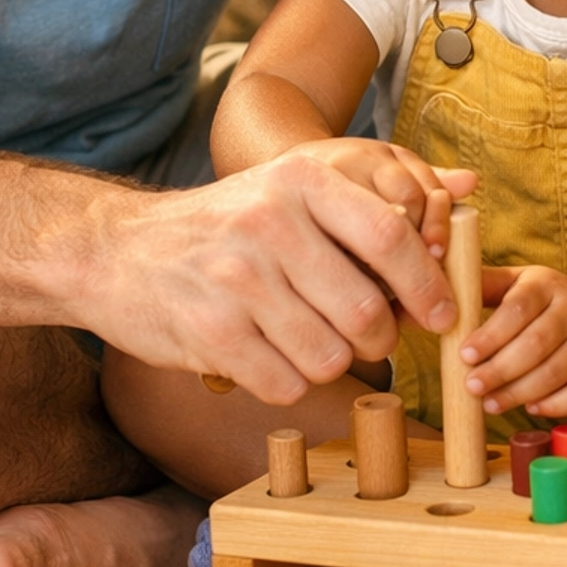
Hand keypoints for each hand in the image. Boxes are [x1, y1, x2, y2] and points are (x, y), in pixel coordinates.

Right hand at [72, 148, 475, 404]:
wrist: (116, 250)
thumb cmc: (225, 229)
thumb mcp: (287, 194)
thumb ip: (362, 217)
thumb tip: (450, 242)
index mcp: (299, 182)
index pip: (390, 235)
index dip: (427, 284)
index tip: (442, 314)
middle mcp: (269, 224)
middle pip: (368, 310)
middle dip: (381, 339)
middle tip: (368, 337)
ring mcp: (236, 280)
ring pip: (331, 356)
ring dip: (332, 362)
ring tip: (308, 341)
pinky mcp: (209, 332)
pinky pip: (285, 384)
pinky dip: (288, 382)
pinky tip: (268, 356)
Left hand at [459, 266, 566, 418]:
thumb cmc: (538, 300)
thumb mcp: (512, 283)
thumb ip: (480, 287)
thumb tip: (434, 296)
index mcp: (546, 285)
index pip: (518, 309)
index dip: (491, 335)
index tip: (465, 356)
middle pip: (536, 344)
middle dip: (500, 370)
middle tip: (471, 386)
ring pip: (556, 372)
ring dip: (519, 392)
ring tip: (490, 404)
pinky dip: (556, 406)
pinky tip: (531, 408)